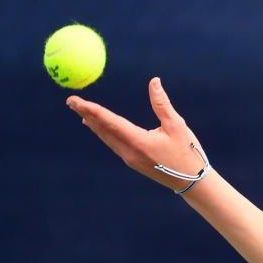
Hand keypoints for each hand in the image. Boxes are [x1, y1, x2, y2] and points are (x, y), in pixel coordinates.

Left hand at [67, 77, 207, 192]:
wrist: (191, 181)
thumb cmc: (187, 152)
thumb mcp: (177, 125)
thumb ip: (162, 103)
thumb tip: (154, 81)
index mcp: (138, 141)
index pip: (109, 121)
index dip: (90, 109)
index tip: (74, 100)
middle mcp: (129, 151)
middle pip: (101, 130)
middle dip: (85, 114)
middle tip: (71, 101)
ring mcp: (129, 158)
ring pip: (105, 138)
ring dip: (93, 123)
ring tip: (81, 112)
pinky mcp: (132, 162)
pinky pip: (112, 144)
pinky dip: (103, 132)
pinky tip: (99, 127)